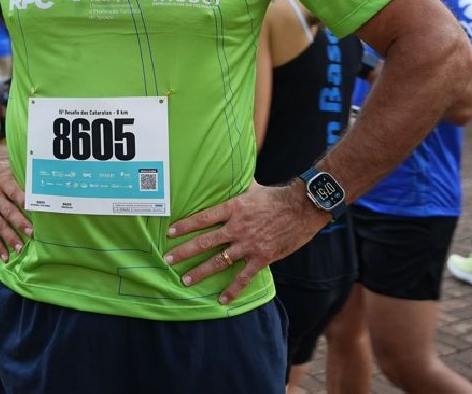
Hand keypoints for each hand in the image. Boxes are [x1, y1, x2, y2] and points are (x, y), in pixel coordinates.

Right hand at [0, 155, 29, 262]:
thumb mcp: (5, 164)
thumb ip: (21, 171)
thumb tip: (41, 172)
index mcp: (2, 181)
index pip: (14, 192)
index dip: (24, 200)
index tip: (35, 209)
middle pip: (8, 211)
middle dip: (19, 223)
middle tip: (31, 233)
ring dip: (9, 237)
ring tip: (20, 249)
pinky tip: (5, 256)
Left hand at [163, 182, 328, 304]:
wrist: (303, 208)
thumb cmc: (277, 197)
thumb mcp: (253, 188)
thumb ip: (237, 186)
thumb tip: (227, 171)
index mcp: (233, 208)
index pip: (203, 218)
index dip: (186, 225)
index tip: (171, 233)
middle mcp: (237, 227)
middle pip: (205, 241)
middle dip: (184, 252)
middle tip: (168, 260)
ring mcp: (249, 244)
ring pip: (219, 261)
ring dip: (201, 272)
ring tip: (185, 280)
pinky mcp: (262, 258)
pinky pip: (244, 277)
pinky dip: (233, 289)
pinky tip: (222, 299)